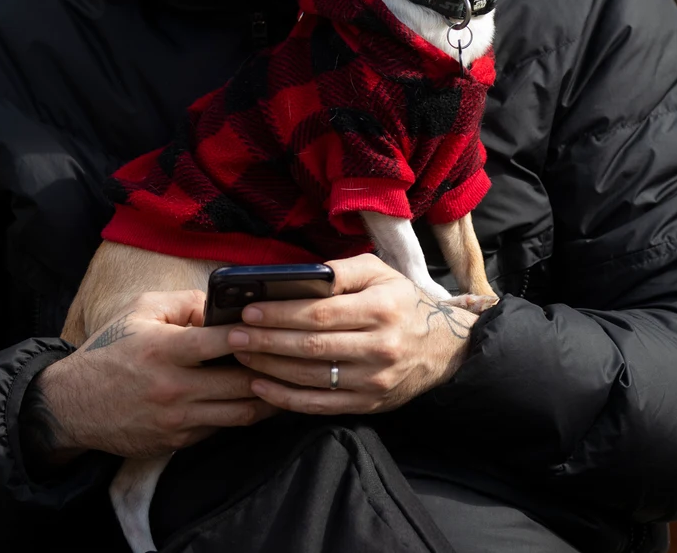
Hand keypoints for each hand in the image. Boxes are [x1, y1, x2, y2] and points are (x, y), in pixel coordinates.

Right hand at [32, 290, 277, 460]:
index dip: (250, 335)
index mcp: (164, 350)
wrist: (72, 406)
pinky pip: (220, 428)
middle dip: (270, 370)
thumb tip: (222, 303)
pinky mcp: (177, 440)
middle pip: (241, 383)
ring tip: (283, 382)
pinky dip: (239, 413)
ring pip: (240, 412)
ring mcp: (177, 418)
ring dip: (266, 398)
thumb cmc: (109, 352)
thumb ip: (184, 302)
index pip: (218, 342)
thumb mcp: (138, 312)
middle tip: (290, 358)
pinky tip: (253, 399)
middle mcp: (173, 387)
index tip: (272, 328)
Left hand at [226, 254, 478, 414]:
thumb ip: (342, 271)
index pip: (320, 313)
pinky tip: (261, 387)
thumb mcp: (380, 273)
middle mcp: (380, 346)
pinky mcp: (368, 404)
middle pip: (311, 346)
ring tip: (241, 357)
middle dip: (266, 341)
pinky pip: (319, 405)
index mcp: (383, 308)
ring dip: (269, 369)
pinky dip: (285, 398)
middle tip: (233, 336)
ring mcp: (374, 380)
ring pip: (311, 377)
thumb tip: (298, 277)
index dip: (280, 314)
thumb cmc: (402, 303)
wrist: (443, 349)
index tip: (249, 311)